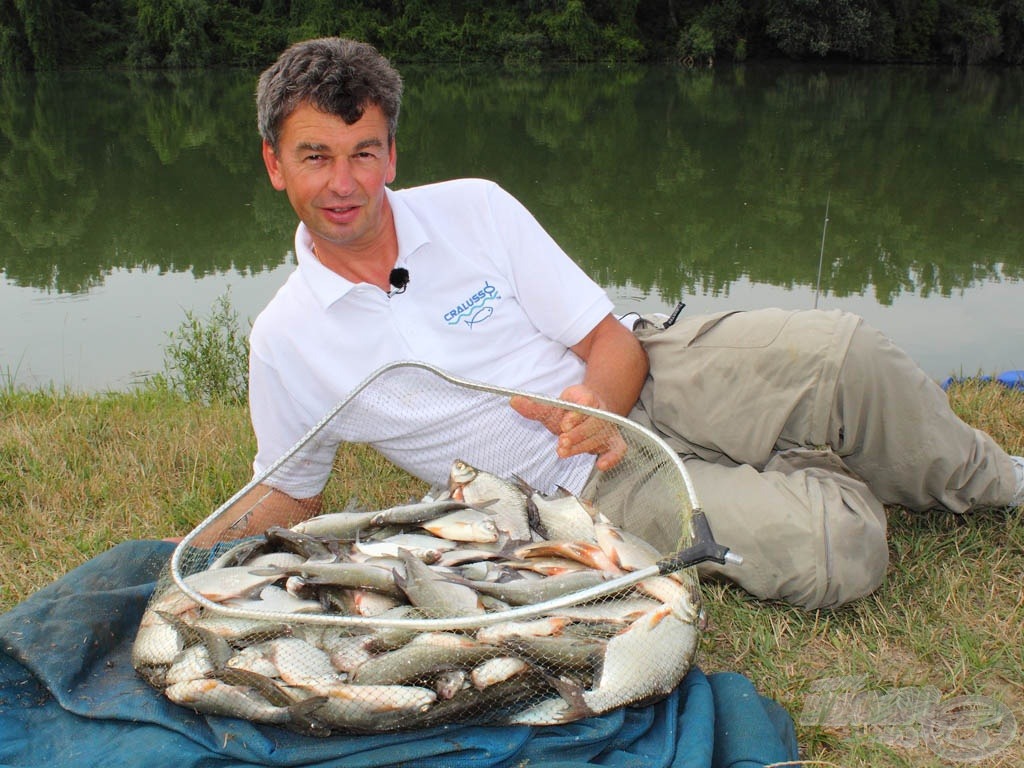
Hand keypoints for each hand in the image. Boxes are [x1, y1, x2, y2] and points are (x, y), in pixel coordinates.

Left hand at [509, 384, 627, 470]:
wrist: (589, 413)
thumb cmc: (568, 413)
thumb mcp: (552, 408)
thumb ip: (535, 406)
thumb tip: (513, 400)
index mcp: (585, 397)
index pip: (585, 402)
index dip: (576, 414)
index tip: (564, 423)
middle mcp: (600, 411)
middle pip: (593, 422)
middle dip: (577, 434)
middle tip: (562, 442)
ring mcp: (608, 427)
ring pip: (599, 436)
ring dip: (583, 446)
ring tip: (563, 451)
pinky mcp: (613, 442)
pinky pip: (618, 449)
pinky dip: (612, 457)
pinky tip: (601, 465)